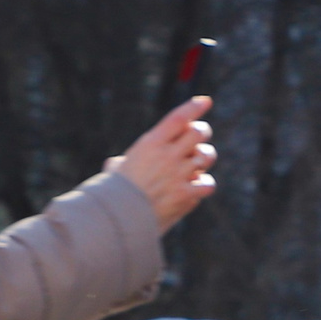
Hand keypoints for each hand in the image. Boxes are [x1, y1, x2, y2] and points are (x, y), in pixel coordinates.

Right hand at [112, 96, 216, 229]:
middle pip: (199, 132)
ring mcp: (179, 174)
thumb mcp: (115, 169)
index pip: (178, 118)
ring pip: (207, 155)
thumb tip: (117, 165)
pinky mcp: (186, 195)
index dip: (194, 107)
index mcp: (150, 143)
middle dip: (202, 132)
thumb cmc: (113, 194)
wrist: (118, 218)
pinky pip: (208, 184)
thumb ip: (123, 162)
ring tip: (196, 165)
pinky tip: (195, 188)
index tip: (205, 101)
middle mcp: (168, 155)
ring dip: (204, 157)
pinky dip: (204, 185)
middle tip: (197, 139)